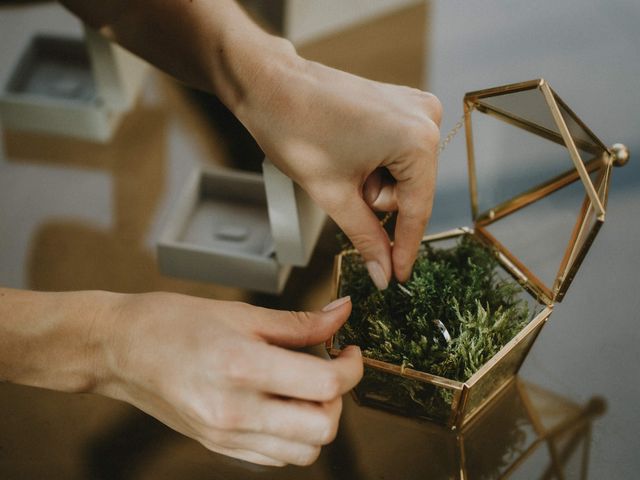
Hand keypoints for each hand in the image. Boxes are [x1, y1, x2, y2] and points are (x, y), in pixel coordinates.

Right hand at [97, 293, 360, 466]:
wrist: (121, 349)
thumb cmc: (172, 323)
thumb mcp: (241, 313)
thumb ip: (299, 323)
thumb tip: (342, 316)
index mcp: (242, 367)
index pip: (325, 385)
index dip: (351, 368)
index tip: (349, 353)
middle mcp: (235, 410)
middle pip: (323, 428)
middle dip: (339, 398)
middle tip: (329, 370)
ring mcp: (226, 435)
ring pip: (304, 452)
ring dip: (318, 421)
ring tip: (304, 388)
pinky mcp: (219, 446)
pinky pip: (277, 458)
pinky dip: (293, 436)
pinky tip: (282, 404)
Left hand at [236, 54, 441, 287]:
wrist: (270, 85)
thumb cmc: (297, 131)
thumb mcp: (334, 195)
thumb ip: (366, 238)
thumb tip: (385, 274)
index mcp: (416, 141)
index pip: (416, 210)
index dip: (404, 249)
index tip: (399, 278)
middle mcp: (426, 119)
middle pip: (410, 192)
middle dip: (376, 201)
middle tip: (344, 183)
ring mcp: (415, 107)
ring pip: (403, 174)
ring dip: (374, 181)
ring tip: (342, 162)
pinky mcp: (401, 103)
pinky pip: (398, 152)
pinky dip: (376, 164)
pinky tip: (350, 153)